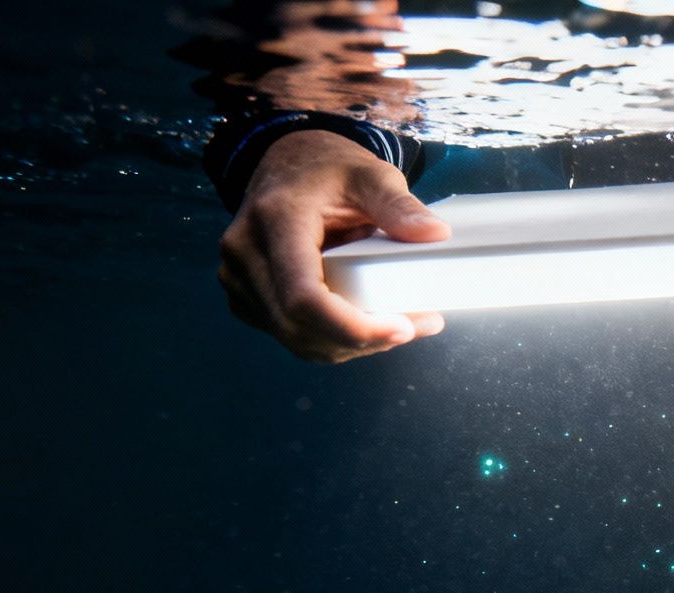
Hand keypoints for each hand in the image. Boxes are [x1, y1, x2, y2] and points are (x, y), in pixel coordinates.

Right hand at [218, 130, 449, 362]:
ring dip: (350, 346)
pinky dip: (331, 341)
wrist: (287, 165)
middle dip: (363, 339)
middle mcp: (244, 254)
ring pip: (296, 340)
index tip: (402, 328)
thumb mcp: (370, 175)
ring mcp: (237, 279)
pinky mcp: (245, 297)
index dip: (352, 327)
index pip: (304, 298)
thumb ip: (399, 204)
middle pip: (301, 328)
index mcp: (274, 220)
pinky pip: (290, 336)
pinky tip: (364, 326)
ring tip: (399, 326)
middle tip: (417, 326)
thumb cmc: (328, 170)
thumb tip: (436, 234)